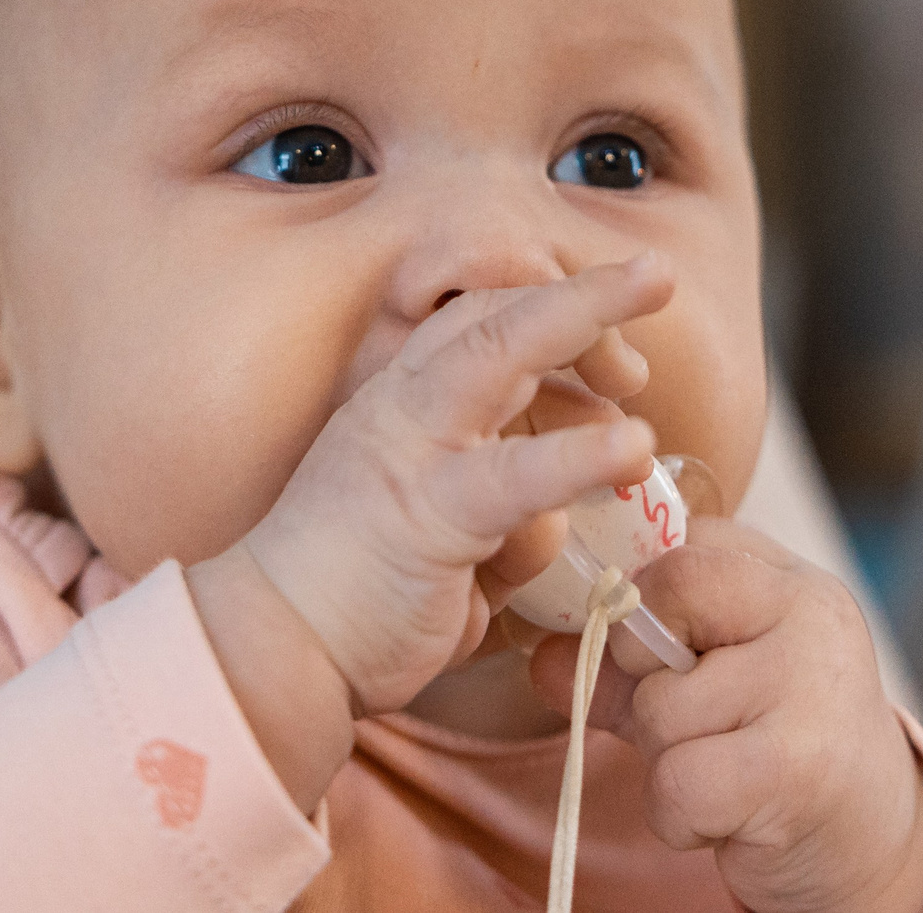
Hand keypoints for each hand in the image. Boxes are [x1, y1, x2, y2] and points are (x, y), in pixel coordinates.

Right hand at [188, 257, 668, 807]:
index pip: (476, 325)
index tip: (616, 349)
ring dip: (581, 316)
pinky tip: (631, 444)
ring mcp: (411, 448)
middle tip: (653, 271)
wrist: (268, 651)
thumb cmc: (352, 599)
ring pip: (500, 352)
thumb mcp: (440, 537)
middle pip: (495, 317)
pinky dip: (575, 454)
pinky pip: (513, 475)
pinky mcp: (427, 511)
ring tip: (653, 285)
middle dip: (577, 288)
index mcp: (401, 405)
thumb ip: (501, 515)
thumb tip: (559, 521)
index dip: (547, 313)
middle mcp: (403, 406)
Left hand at [530, 521, 922, 912]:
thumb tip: (540, 656)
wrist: (873, 839)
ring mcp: (809, 689)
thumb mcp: (707, 682)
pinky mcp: (795, 770)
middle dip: (646, 682)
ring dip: (666, 761)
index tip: (659, 656)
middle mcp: (810, 616)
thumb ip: (625, 662)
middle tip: (693, 720)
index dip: (639, 608)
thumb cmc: (780, 745)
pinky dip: (681, 816)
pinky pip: (676, 784)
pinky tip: (727, 814)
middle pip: (655, 616)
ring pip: (659, 711)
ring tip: (724, 771)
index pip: (674, 552)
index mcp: (787, 580)